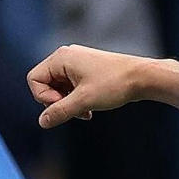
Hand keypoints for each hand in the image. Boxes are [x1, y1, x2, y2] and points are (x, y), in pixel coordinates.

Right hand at [27, 45, 159, 127]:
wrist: (144, 77)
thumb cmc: (115, 84)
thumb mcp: (83, 101)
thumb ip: (59, 112)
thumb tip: (42, 122)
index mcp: (61, 58)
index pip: (34, 80)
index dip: (44, 97)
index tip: (64, 105)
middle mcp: (66, 56)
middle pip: (45, 84)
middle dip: (57, 102)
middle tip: (75, 110)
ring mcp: (77, 62)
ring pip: (58, 87)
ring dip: (68, 103)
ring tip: (85, 111)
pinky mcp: (86, 69)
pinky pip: (70, 86)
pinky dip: (76, 99)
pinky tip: (89, 109)